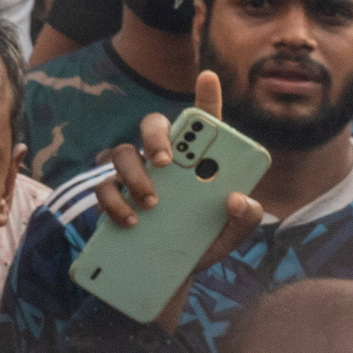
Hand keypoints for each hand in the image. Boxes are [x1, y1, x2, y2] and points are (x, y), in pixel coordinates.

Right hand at [88, 68, 266, 313]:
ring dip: (135, 173)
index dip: (206, 95)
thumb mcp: (233, 235)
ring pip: (122, 152)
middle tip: (167, 161)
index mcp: (198, 160)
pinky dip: (116, 202)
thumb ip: (247, 217)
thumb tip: (237, 198)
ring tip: (151, 201)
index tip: (208, 76)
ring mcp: (134, 176)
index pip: (203, 121)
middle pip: (153, 126)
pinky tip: (131, 220)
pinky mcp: (113, 198)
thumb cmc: (205, 244)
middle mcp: (163, 160)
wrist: (173, 276)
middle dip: (158, 137)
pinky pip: (104, 188)